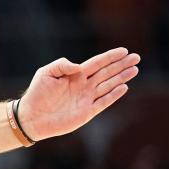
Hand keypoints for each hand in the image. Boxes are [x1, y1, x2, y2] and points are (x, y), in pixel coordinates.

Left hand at [19, 47, 139, 140]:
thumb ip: (62, 65)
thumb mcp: (46, 73)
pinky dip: (113, 95)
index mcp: (75, 75)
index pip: (97, 63)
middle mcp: (83, 85)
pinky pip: (103, 102)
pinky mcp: (86, 112)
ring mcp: (86, 99)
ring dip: (121, 78)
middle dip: (121, 65)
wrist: (31, 116)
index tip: (124, 51)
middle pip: (107, 73)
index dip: (110, 57)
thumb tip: (79, 67)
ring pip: (108, 86)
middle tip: (136, 58)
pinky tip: (124, 87)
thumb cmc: (37, 93)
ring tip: (134, 69)